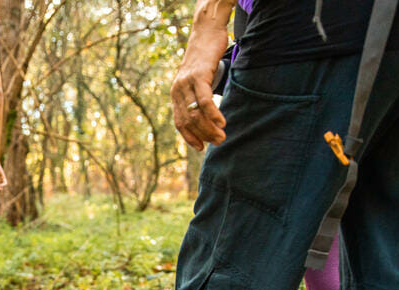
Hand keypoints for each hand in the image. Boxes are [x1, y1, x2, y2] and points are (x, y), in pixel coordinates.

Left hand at [171, 26, 228, 150]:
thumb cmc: (206, 58)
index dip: (190, 137)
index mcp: (176, 94)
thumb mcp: (198, 80)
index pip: (180, 122)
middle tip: (219, 142)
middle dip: (204, 135)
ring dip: (209, 128)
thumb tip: (206, 117)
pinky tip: (221, 122)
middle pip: (189, 121)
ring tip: (222, 136)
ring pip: (196, 113)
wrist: (206, 32)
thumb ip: (197, 96)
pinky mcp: (198, 76)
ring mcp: (186, 83)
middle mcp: (177, 90)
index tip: (201, 147)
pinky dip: (213, 114)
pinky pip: (204, 100)